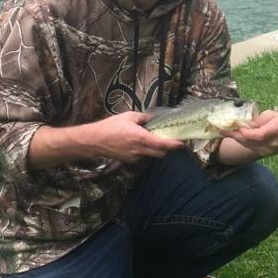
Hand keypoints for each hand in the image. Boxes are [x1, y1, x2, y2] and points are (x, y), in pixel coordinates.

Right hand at [29, 111, 184, 167]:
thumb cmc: (111, 126)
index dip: (174, 145)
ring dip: (156, 149)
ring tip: (154, 138)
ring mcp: (134, 157)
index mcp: (140, 138)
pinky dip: (146, 150)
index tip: (182, 143)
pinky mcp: (129, 160)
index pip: (163, 144)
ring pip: (152, 155)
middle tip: (171, 139)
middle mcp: (139, 150)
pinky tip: (140, 142)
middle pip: (161, 153)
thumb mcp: (129, 116)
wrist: (94, 140)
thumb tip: (154, 118)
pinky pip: (143, 156)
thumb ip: (144, 118)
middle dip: (167, 148)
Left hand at [218, 109, 277, 163]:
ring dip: (234, 137)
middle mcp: (273, 142)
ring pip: (248, 144)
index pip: (261, 135)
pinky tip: (230, 134)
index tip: (238, 128)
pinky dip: (239, 140)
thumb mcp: (270, 115)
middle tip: (222, 128)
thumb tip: (243, 122)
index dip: (248, 132)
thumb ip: (258, 120)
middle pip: (251, 141)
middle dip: (236, 135)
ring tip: (222, 130)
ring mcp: (268, 150)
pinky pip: (248, 146)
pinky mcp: (262, 153)